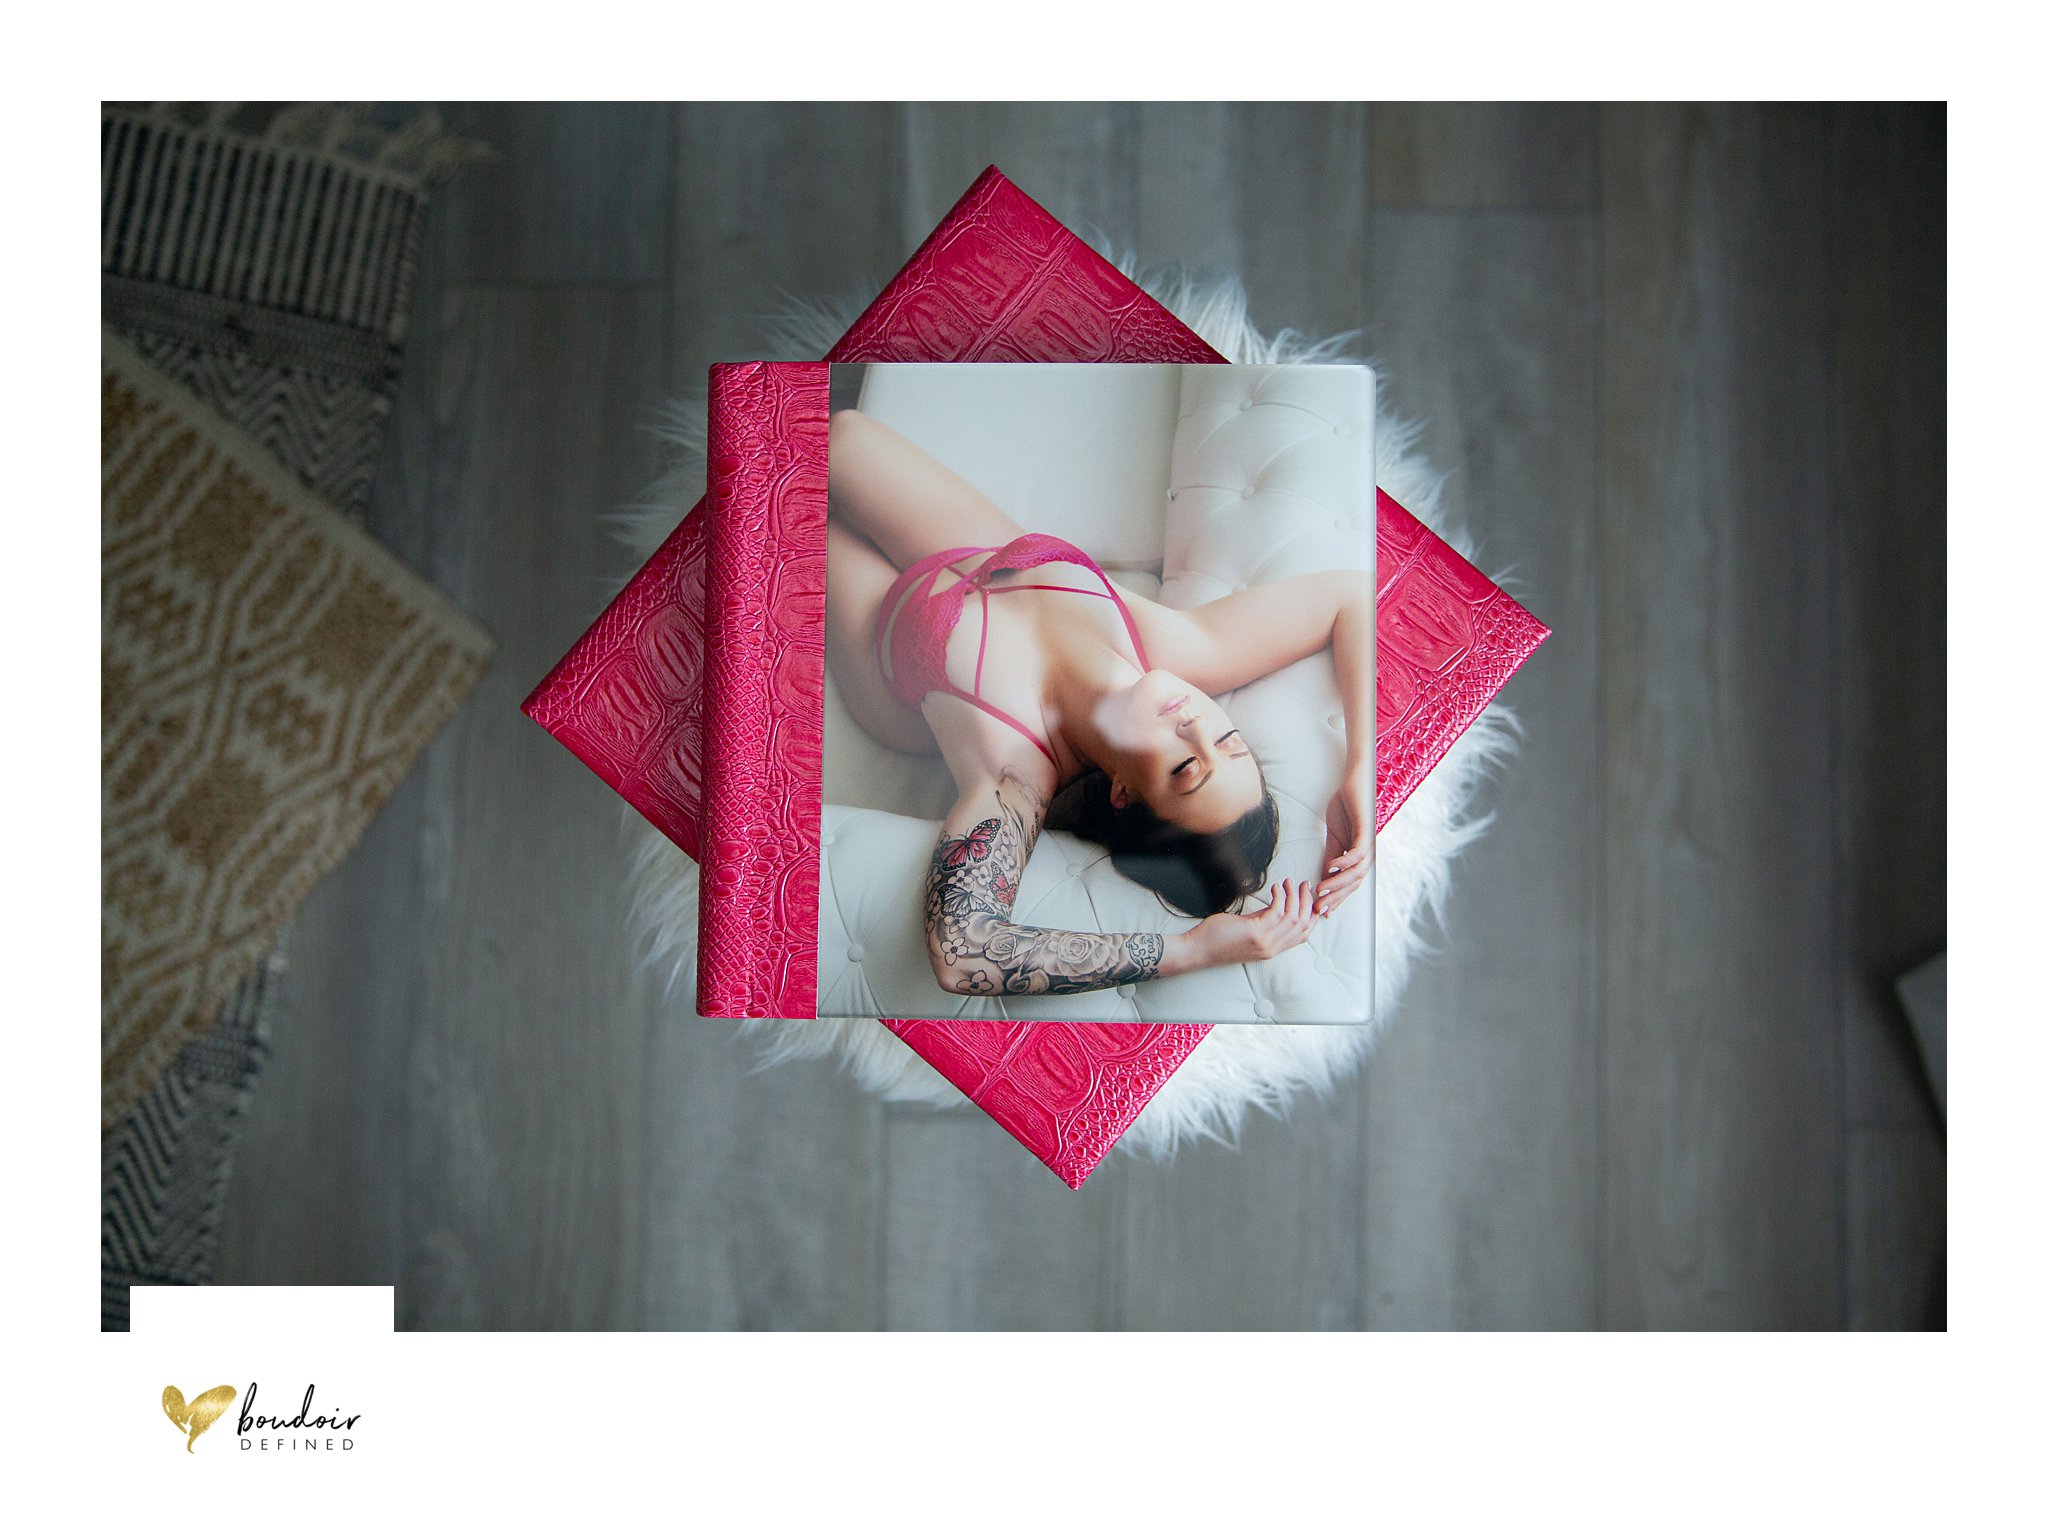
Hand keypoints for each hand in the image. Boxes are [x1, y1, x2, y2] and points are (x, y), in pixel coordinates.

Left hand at [1187, 880, 1318, 967]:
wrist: (1199, 950)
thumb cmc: (1219, 939)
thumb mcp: (1249, 930)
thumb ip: (1264, 920)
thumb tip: (1278, 904)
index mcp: (1272, 949)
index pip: (1303, 935)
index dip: (1311, 915)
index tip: (1311, 898)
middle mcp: (1271, 948)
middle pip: (1302, 924)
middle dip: (1306, 901)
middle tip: (1304, 885)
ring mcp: (1264, 942)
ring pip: (1293, 917)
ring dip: (1294, 896)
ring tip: (1289, 883)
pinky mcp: (1255, 933)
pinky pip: (1276, 912)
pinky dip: (1280, 897)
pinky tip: (1275, 888)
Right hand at [1315, 766, 1373, 918]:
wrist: (1354, 782)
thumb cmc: (1345, 807)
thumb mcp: (1335, 838)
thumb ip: (1332, 857)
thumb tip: (1324, 878)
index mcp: (1359, 856)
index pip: (1349, 884)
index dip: (1336, 898)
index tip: (1320, 911)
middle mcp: (1367, 853)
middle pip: (1354, 883)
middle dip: (1336, 897)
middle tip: (1318, 908)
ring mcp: (1368, 843)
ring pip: (1357, 872)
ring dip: (1339, 883)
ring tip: (1321, 890)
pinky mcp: (1367, 830)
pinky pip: (1358, 852)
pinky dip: (1345, 862)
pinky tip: (1332, 867)